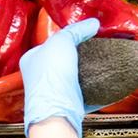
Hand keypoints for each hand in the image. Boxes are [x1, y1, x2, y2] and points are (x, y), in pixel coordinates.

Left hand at [19, 18, 100, 137]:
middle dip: (80, 52)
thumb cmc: (50, 79)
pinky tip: (105, 78)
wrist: (57, 112)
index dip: (68, 36)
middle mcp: (42, 76)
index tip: (84, 31)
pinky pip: (87, 92)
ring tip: (102, 59)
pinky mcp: (71, 103)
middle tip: (95, 44)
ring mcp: (57, 91)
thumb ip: (76, 30)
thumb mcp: (61, 42)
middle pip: (65, 59)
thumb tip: (91, 24)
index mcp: (32, 59)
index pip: (52, 42)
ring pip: (77, 75)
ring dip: (90, 68)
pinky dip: (97, 86)